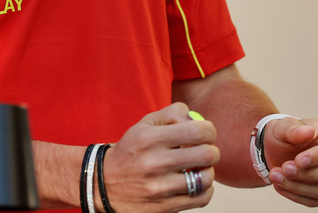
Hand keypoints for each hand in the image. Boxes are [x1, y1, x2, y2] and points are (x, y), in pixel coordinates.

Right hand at [98, 103, 218, 211]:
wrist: (105, 184)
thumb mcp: (144, 125)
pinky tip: (194, 183)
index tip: (206, 133)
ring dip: (208, 171)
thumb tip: (197, 119)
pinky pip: (202, 198)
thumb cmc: (132, 151)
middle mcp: (154, 163)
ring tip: (198, 168)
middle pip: (206, 155)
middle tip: (206, 150)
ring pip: (206, 178)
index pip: (197, 131)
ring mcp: (160, 189)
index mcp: (149, 138)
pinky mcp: (165, 208)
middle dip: (212, 150)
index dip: (209, 130)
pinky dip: (205, 189)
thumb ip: (172, 114)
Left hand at [262, 118, 317, 206]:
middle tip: (284, 169)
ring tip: (276, 176)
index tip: (298, 161)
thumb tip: (307, 132)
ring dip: (299, 186)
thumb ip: (293, 128)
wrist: (278, 148)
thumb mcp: (284, 126)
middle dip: (309, 174)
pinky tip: (280, 186)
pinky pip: (317, 200)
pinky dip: (297, 195)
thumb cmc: (286, 133)